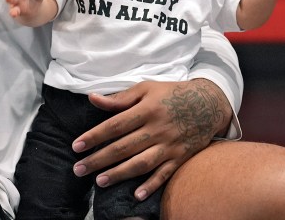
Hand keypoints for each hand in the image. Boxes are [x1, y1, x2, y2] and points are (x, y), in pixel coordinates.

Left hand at [71, 79, 229, 200]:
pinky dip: (152, 185)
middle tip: (79, 169)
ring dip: (120, 174)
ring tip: (100, 182)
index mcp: (146, 109)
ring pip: (141, 163)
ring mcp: (169, 145)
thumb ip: (120, 97)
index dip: (94, 136)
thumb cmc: (171, 93)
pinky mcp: (180, 157)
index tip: (76, 146)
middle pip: (124, 147)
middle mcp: (157, 128)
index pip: (115, 125)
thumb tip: (93, 98)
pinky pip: (165, 174)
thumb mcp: (146, 88)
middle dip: (99, 159)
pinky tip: (137, 195)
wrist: (208, 103)